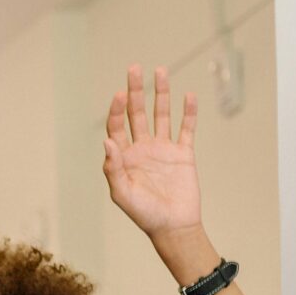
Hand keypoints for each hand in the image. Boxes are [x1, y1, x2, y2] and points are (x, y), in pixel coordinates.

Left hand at [103, 65, 201, 237]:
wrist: (173, 226)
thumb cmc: (144, 214)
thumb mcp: (122, 194)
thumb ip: (113, 168)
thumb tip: (107, 141)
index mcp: (124, 156)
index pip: (117, 126)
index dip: (116, 109)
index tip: (120, 94)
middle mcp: (143, 148)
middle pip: (137, 113)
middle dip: (136, 91)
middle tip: (134, 68)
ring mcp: (164, 149)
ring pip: (161, 114)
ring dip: (161, 94)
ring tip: (160, 71)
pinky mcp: (184, 153)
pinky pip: (187, 129)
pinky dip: (188, 112)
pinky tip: (188, 96)